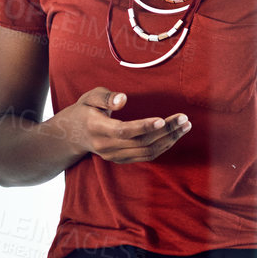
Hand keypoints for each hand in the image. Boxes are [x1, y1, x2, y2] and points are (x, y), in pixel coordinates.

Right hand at [54, 87, 189, 163]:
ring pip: (146, 152)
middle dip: (165, 131)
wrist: (72, 135)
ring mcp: (113, 155)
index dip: (143, 127)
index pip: (123, 131)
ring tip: (184, 126)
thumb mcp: (89, 97)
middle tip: (184, 119)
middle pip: (140, 142)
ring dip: (168, 140)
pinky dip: (162, 147)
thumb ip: (106, 97)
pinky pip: (145, 156)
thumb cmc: (84, 110)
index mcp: (96, 127)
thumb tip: (123, 99)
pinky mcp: (120, 160)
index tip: (161, 119)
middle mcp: (105, 145)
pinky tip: (174, 135)